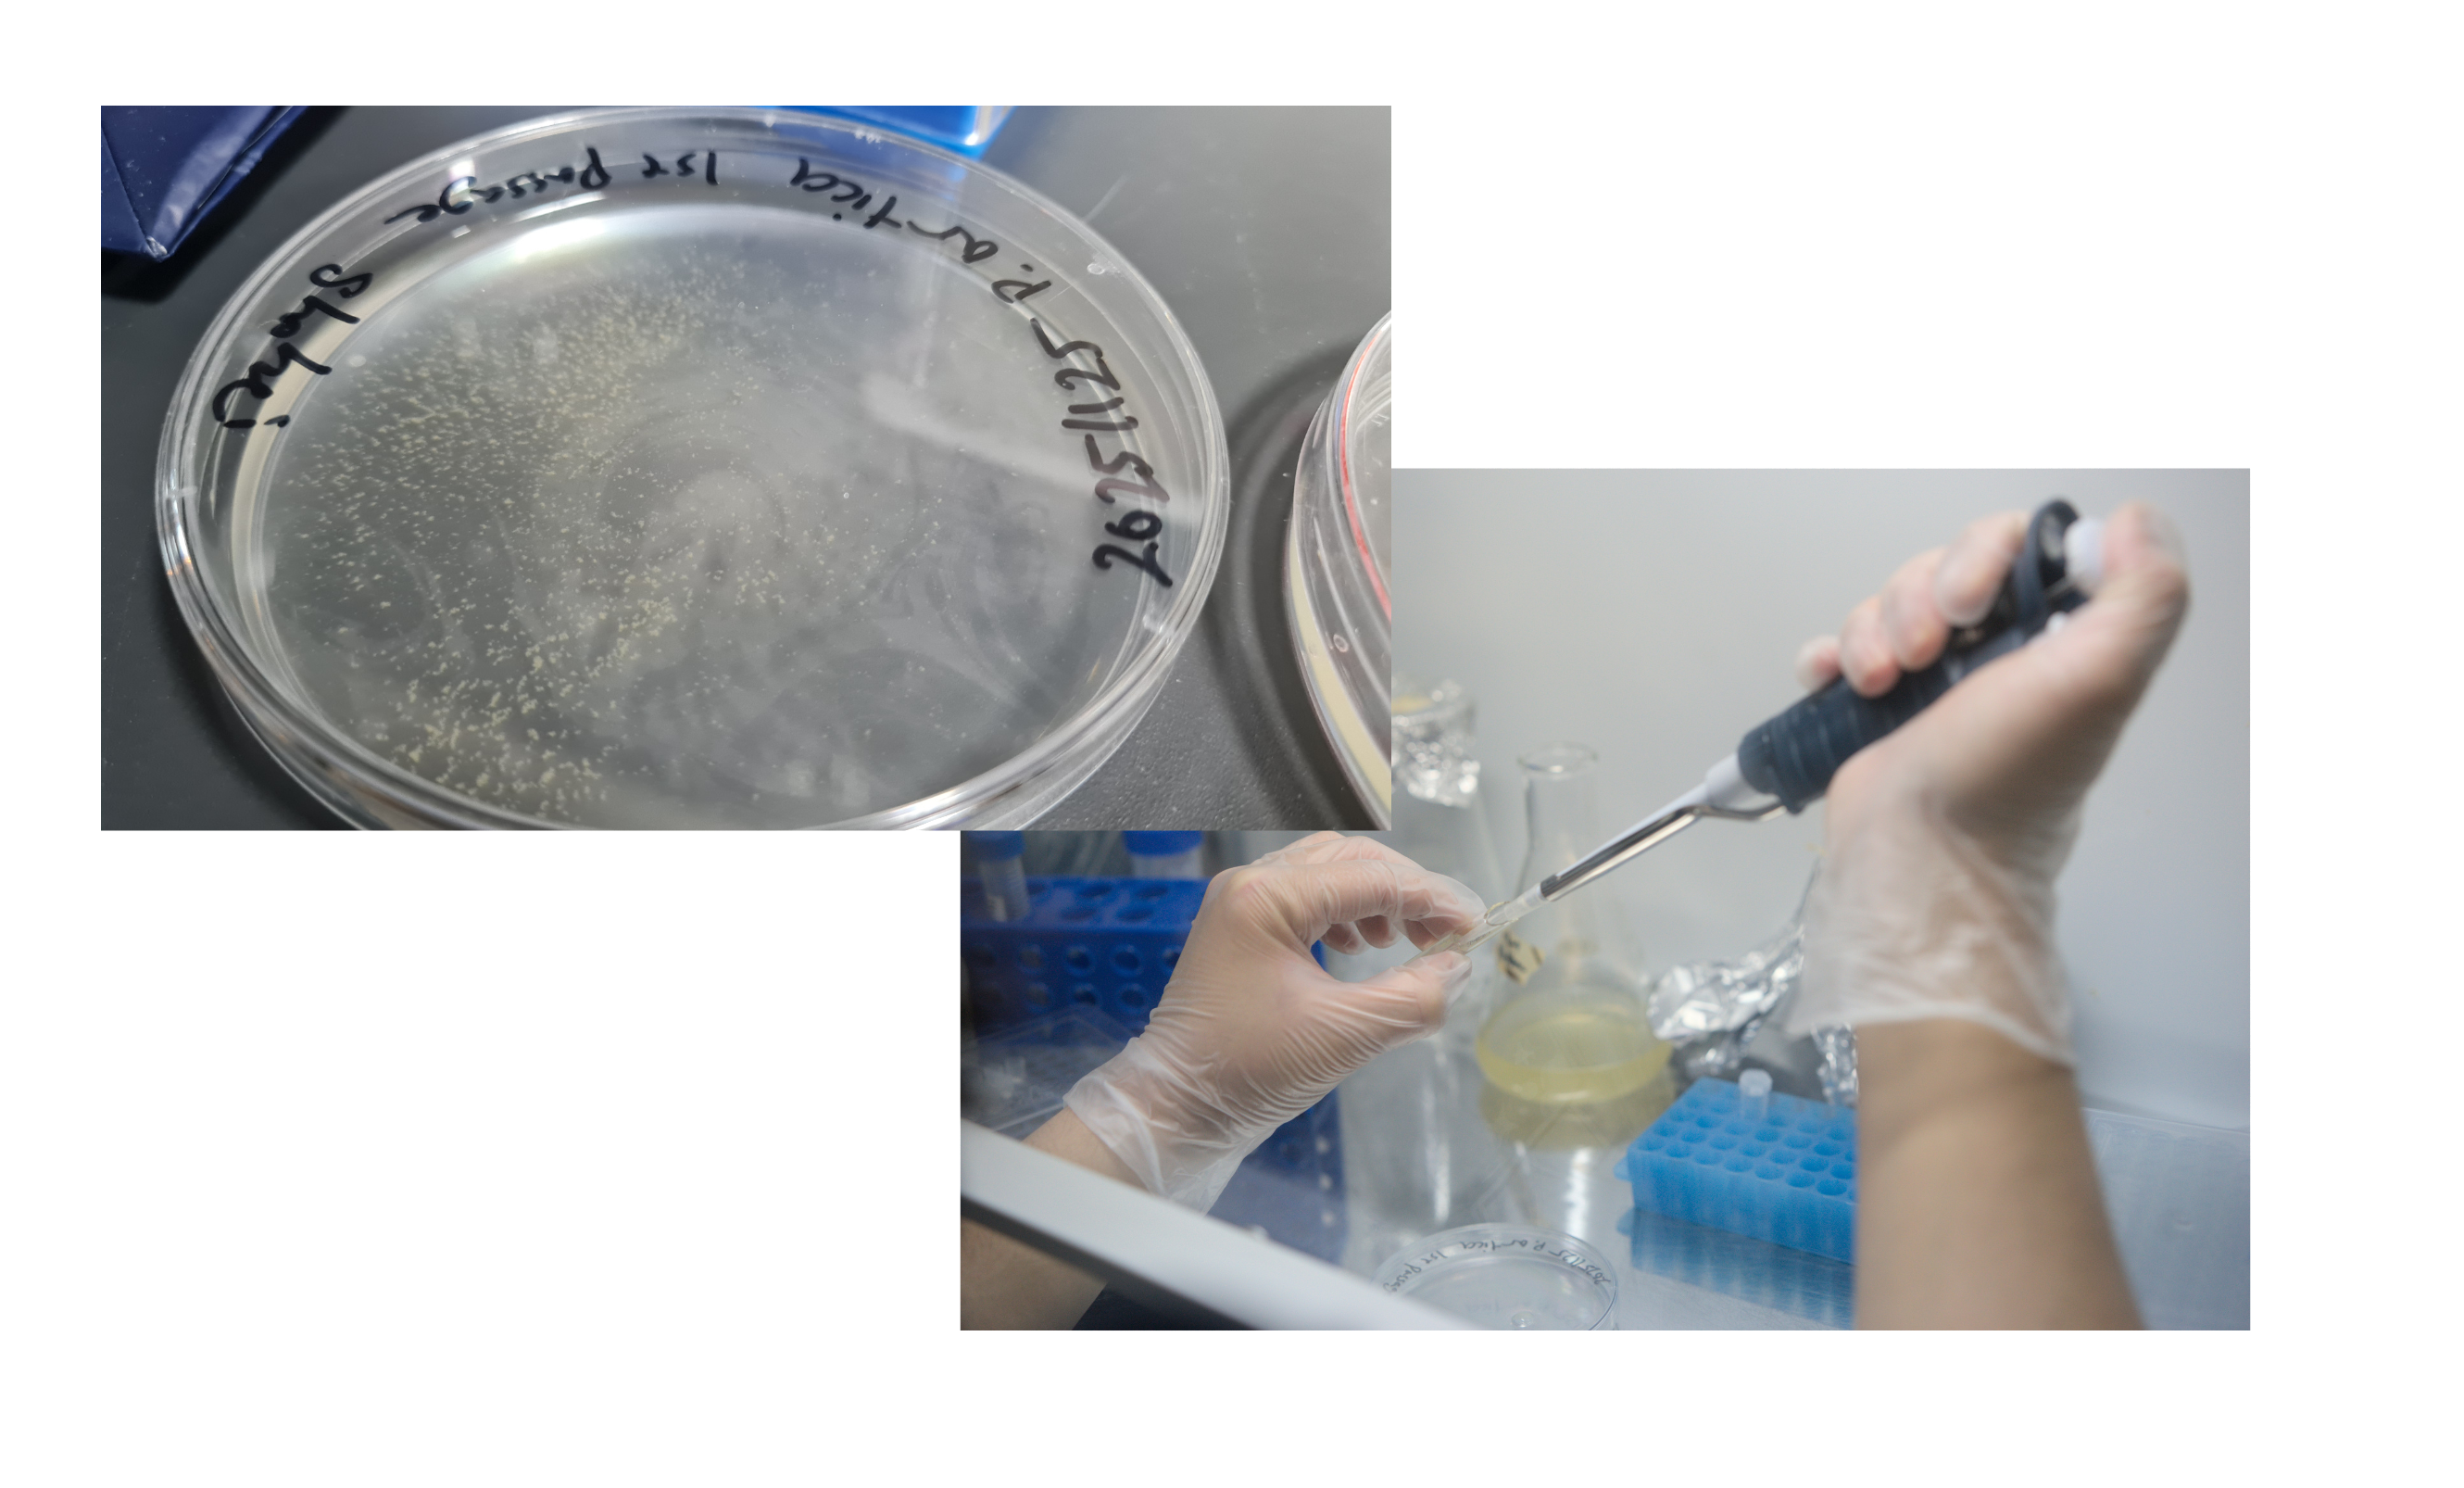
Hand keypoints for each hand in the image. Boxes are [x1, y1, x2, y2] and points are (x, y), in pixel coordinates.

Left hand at [1065, 833, 1481, 1209]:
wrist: (1176, 1107)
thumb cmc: (1244, 1070)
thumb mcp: (1343, 1036)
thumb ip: (1411, 998)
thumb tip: (1455, 969)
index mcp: (1265, 897)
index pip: (1370, 878)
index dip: (1431, 899)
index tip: (1472, 926)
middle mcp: (1249, 887)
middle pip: (1349, 860)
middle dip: (1405, 892)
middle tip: (1445, 932)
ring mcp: (1241, 906)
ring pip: (1328, 875)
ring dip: (1375, 900)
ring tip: (1404, 942)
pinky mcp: (1241, 932)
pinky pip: (1306, 901)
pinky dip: (1345, 916)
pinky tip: (1363, 948)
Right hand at [1782, 503, 2190, 1061]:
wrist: (1920, 860)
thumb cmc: (2005, 784)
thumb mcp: (2100, 679)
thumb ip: (2144, 592)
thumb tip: (2130, 524)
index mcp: (2054, 641)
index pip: (2016, 548)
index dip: (1983, 557)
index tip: (1974, 602)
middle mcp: (1996, 658)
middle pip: (1942, 567)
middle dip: (1918, 597)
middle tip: (1925, 653)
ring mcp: (1931, 683)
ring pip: (1887, 603)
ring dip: (1871, 631)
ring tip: (1881, 684)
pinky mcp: (1874, 709)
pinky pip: (1838, 650)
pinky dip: (1829, 656)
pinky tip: (1838, 683)